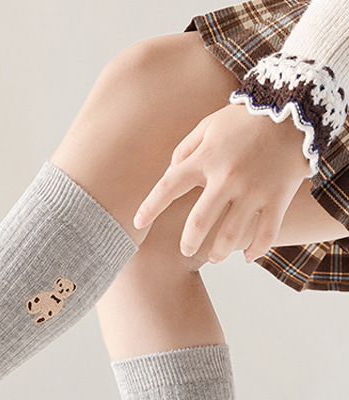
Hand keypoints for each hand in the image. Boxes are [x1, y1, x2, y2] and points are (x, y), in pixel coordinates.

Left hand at [133, 102, 312, 262]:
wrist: (296, 108)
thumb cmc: (246, 118)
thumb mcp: (209, 126)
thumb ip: (185, 149)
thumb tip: (169, 173)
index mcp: (205, 159)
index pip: (168, 187)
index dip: (150, 207)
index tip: (137, 223)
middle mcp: (227, 178)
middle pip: (198, 223)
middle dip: (188, 243)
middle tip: (186, 251)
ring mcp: (253, 190)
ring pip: (230, 235)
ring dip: (219, 252)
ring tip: (214, 258)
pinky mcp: (278, 197)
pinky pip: (266, 233)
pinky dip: (256, 249)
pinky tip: (248, 256)